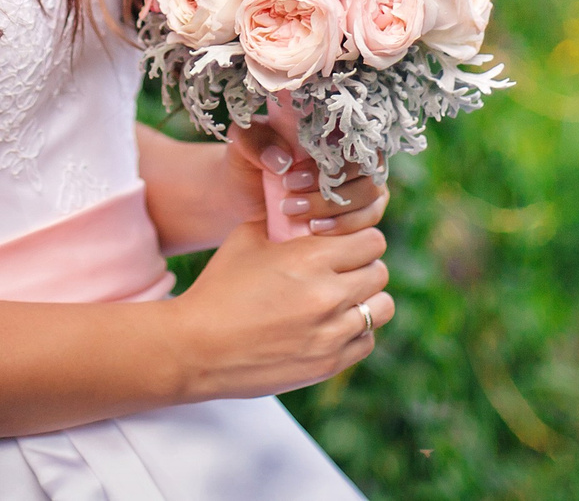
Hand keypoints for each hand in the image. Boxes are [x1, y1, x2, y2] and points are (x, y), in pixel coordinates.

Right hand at [171, 219, 395, 399]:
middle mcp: (329, 295)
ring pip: (381, 308)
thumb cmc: (218, 289)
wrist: (196, 347)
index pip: (371, 241)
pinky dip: (357, 331)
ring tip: (344, 298)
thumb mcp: (247, 238)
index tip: (346, 245)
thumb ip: (283, 223)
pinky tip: (332, 325)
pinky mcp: (327, 364)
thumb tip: (304, 214)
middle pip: (379, 272)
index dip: (360, 240)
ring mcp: (331, 333)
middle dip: (364, 267)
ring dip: (367, 300)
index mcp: (311, 259)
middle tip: (344, 270)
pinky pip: (366, 341)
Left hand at [222, 123, 390, 235]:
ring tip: (296, 213)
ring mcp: (362, 182)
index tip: (291, 174)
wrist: (244, 198)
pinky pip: (370, 218)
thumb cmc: (249, 162)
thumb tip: (283, 160)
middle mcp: (355, 152)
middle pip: (365, 168)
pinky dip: (346, 225)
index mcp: (333, 127)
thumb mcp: (243, 144)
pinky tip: (315, 229)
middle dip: (328, 188)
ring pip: (371, 194)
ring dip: (335, 208)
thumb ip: (256, 141)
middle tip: (289, 199)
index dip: (328, 157)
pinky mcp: (362, 211)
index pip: (354, 134)